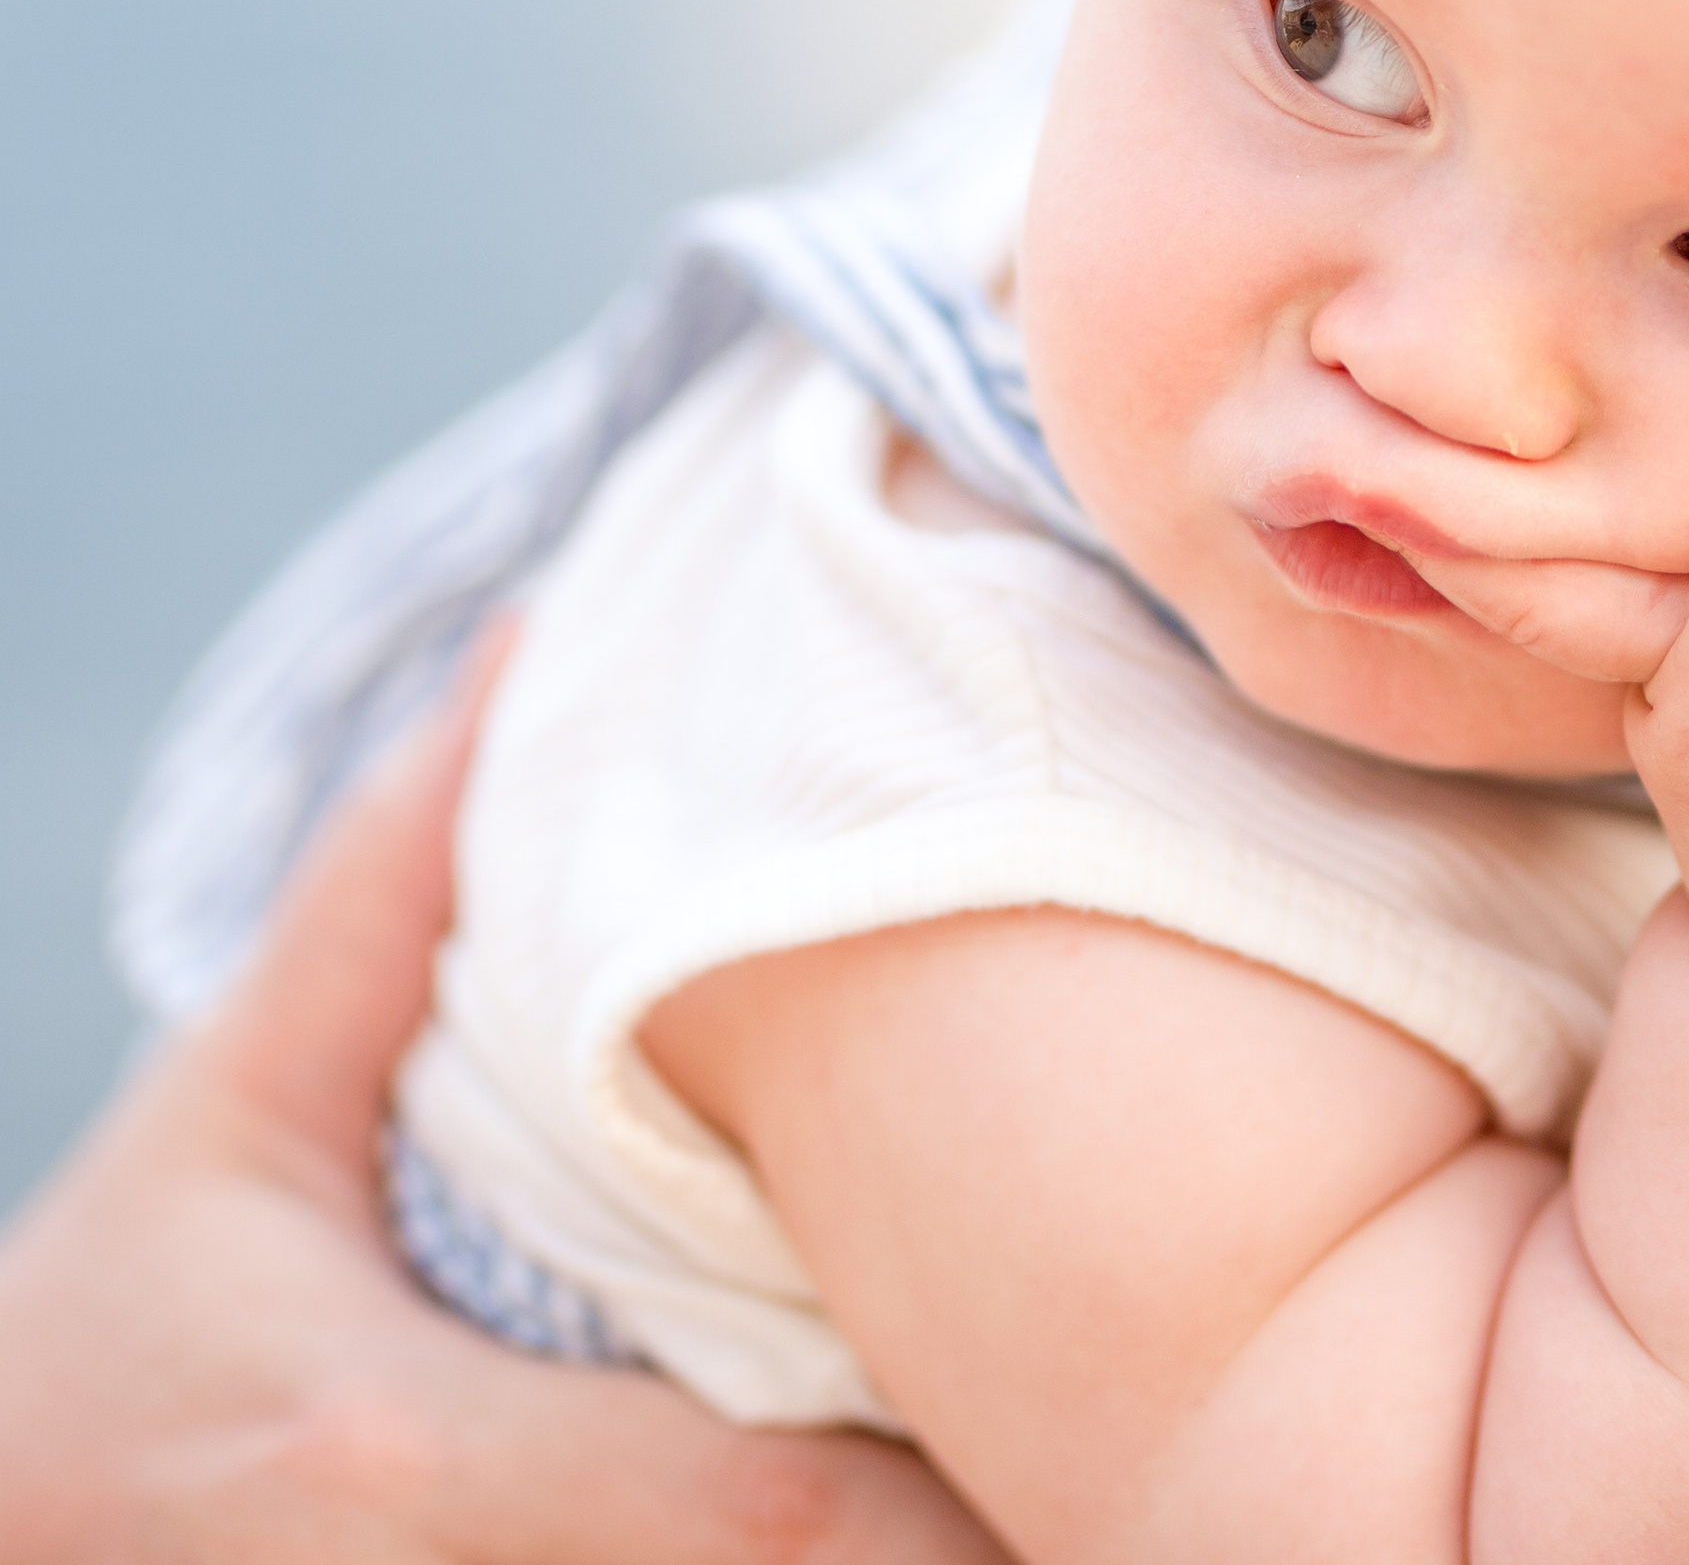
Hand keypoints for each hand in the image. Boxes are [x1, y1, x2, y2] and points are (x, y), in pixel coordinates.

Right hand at [0, 644, 1008, 1563]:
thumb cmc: (100, 1332)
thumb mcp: (226, 1109)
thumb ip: (383, 896)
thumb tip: (528, 645)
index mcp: (414, 1465)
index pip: (760, 1519)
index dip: (954, 1494)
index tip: (1100, 1395)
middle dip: (973, 1542)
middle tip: (1151, 1450)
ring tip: (1075, 1499)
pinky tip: (919, 1525)